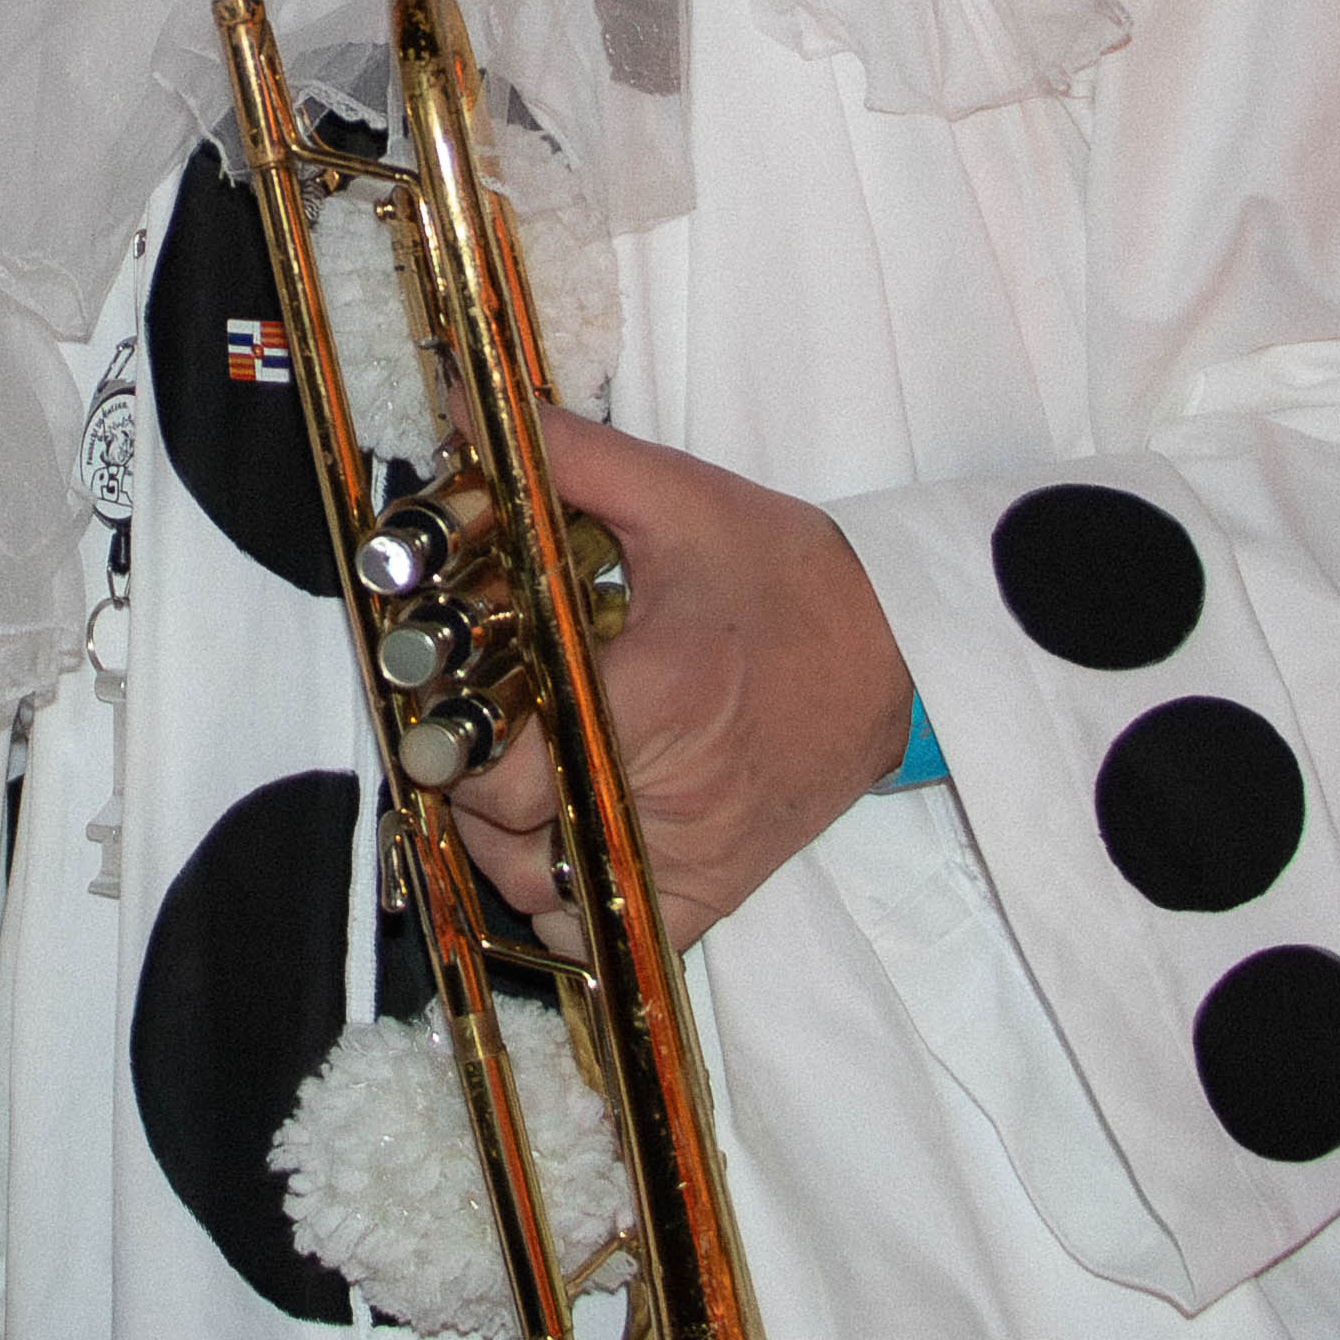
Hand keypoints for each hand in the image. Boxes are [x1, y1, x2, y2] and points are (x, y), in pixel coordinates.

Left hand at [444, 412, 911, 960]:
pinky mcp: (712, 887)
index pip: (505, 757)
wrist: (903, 651)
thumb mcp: (683, 499)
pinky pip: (608, 933)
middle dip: (464, 771)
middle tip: (462, 718)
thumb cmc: (788, 577)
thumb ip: (569, 458)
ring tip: (499, 774)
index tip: (437, 683)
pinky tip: (554, 840)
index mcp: (651, 696)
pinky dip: (562, 905)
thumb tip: (468, 406)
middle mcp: (664, 790)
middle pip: (510, 825)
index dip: (450, 727)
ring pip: (543, 892)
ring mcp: (687, 850)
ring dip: (498, 840)